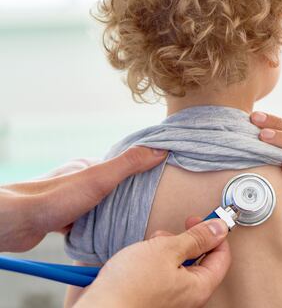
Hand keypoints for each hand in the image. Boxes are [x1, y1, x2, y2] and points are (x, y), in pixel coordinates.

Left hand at [0, 147, 166, 251]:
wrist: (17, 223)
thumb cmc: (55, 198)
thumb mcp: (99, 178)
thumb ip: (129, 165)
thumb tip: (159, 150)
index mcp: (88, 166)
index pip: (122, 166)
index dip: (140, 174)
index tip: (158, 183)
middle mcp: (79, 181)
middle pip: (112, 188)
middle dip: (127, 198)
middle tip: (146, 210)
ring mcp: (70, 200)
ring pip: (99, 207)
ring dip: (110, 215)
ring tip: (129, 225)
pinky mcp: (61, 219)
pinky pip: (86, 222)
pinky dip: (95, 228)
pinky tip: (105, 236)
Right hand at [75, 218, 230, 307]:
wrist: (99, 306)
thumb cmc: (130, 286)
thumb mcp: (167, 250)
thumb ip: (196, 238)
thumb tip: (219, 228)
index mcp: (199, 287)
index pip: (221, 256)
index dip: (214, 234)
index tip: (202, 220)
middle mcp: (187, 295)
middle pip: (199, 258)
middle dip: (184, 240)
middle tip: (171, 234)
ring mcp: (170, 296)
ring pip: (178, 263)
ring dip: (166, 248)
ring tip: (150, 247)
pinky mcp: (154, 294)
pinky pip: (162, 270)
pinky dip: (154, 259)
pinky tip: (140, 257)